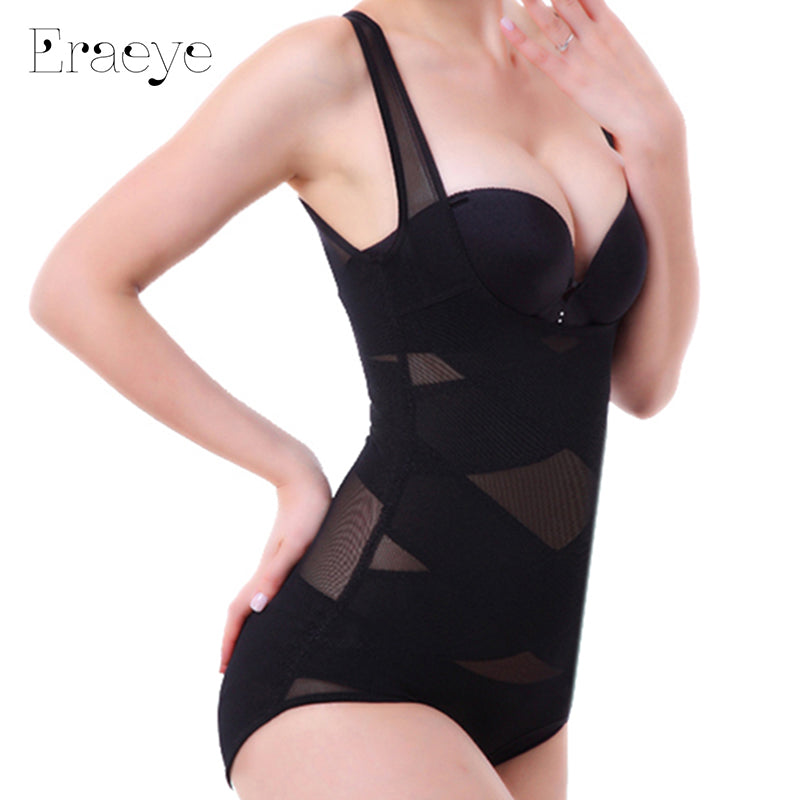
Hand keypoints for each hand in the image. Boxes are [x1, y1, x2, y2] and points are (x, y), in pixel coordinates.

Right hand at [219, 470, 331, 673]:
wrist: (304, 478)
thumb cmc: (308, 512)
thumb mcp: (296, 545)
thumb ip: (277, 573)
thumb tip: (257, 607)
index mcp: (267, 573)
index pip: (241, 613)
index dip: (231, 641)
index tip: (222, 667)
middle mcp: (266, 570)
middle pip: (242, 609)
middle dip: (233, 638)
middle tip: (226, 666)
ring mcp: (273, 562)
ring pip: (253, 598)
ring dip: (245, 623)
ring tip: (244, 645)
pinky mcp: (283, 553)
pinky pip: (265, 587)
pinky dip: (260, 604)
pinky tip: (269, 607)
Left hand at [501, 0, 683, 151]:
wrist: (649, 117)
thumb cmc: (640, 91)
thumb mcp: (628, 53)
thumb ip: (610, 39)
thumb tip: (599, 35)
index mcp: (612, 24)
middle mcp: (594, 34)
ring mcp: (581, 55)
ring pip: (550, 20)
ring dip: (531, 2)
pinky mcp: (569, 79)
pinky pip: (540, 54)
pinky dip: (521, 39)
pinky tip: (505, 25)